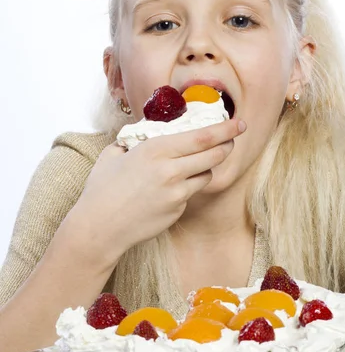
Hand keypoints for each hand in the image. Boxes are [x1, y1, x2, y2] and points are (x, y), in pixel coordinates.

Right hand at [68, 119, 245, 261]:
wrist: (99, 227)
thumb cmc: (102, 190)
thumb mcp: (114, 154)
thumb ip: (134, 141)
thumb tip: (146, 133)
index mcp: (156, 150)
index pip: (202, 137)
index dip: (225, 129)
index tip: (238, 123)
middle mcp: (171, 170)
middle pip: (213, 154)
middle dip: (227, 145)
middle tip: (232, 139)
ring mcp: (177, 193)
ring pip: (206, 175)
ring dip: (207, 167)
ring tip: (195, 164)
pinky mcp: (178, 210)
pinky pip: (190, 193)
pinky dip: (187, 187)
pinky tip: (169, 189)